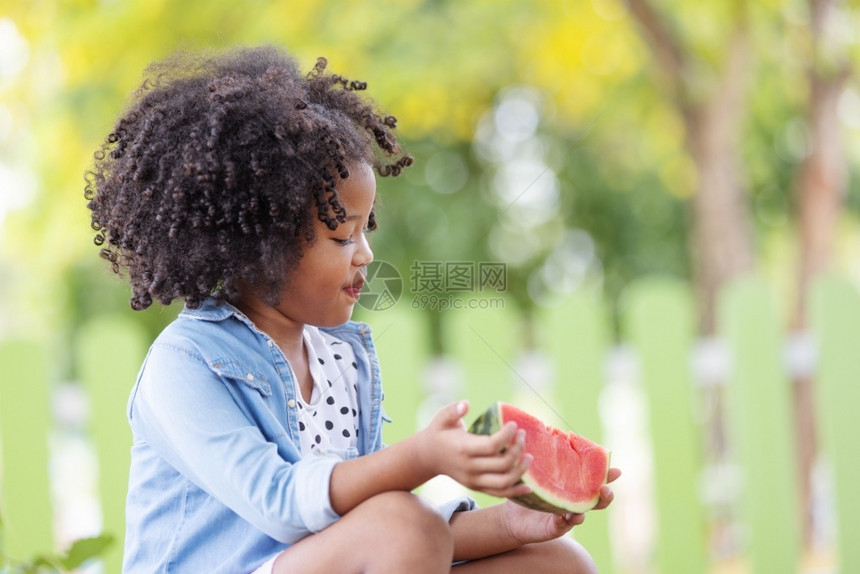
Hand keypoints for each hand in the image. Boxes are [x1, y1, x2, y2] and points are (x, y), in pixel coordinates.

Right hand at [414, 401, 531, 497]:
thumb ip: (452, 410)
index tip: (514, 424)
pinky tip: (528, 487)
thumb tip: (466, 404)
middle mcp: (470, 467)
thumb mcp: (441, 418)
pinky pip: (499, 493)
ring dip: (521, 470)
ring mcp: (474, 480)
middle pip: (502, 464)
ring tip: (529, 456)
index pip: (492, 445)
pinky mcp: (476, 487)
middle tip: (523, 435)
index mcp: (463, 449)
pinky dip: (516, 492)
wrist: (427, 457)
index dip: (507, 435)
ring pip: (504, 482)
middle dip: (518, 449)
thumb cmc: (438, 433)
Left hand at [501, 467, 621, 544]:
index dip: (606, 476)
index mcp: (573, 487)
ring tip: (586, 506)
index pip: (593, 480)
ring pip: (583, 514)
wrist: (511, 516)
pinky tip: (570, 515)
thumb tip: (547, 428)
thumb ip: (544, 455)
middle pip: (597, 500)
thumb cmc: (527, 489)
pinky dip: (569, 520)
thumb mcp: (535, 471)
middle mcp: (573, 502)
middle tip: (605, 488)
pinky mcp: (555, 527)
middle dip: (606, 495)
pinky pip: (565, 525)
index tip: (617, 470)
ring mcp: (566, 515)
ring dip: (587, 509)